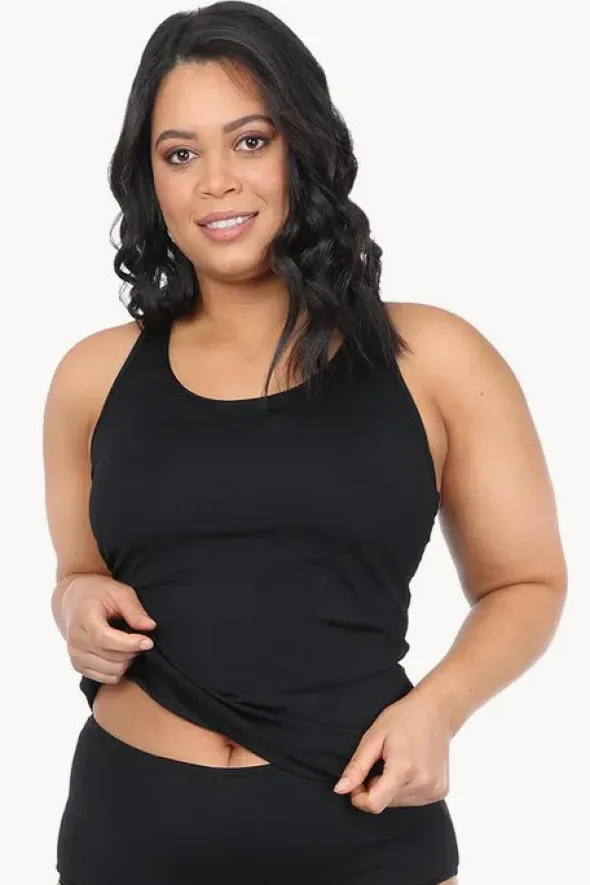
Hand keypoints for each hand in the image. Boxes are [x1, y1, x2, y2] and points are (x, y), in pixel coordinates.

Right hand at [60, 574, 156, 683]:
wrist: (73, 601)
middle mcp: (76, 641)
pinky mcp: (78, 666)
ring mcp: (75, 656)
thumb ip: (134, 610)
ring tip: (129, 645)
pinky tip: (120, 654)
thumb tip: (150, 626)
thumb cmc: (98, 594)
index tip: (148, 642)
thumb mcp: (119, 592)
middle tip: (139, 638)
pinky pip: (105, 678)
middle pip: (112, 658)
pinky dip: (118, 669)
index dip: (130, 644)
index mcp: (84, 620)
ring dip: (126, 661)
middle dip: (132, 651)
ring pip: (111, 671)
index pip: (107, 640)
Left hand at [333, 690, 452, 813]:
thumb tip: (340, 790)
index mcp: (403, 769)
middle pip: (384, 804)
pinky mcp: (440, 791)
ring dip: (390, 788)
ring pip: (397, 803)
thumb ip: (357, 766)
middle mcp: (422, 784)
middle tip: (381, 761)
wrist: (437, 710)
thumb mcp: (374, 736)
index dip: (359, 796)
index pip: (374, 804)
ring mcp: (434, 790)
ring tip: (397, 761)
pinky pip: (412, 799)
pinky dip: (405, 787)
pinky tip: (410, 766)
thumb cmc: (404, 717)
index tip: (358, 779)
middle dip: (375, 787)